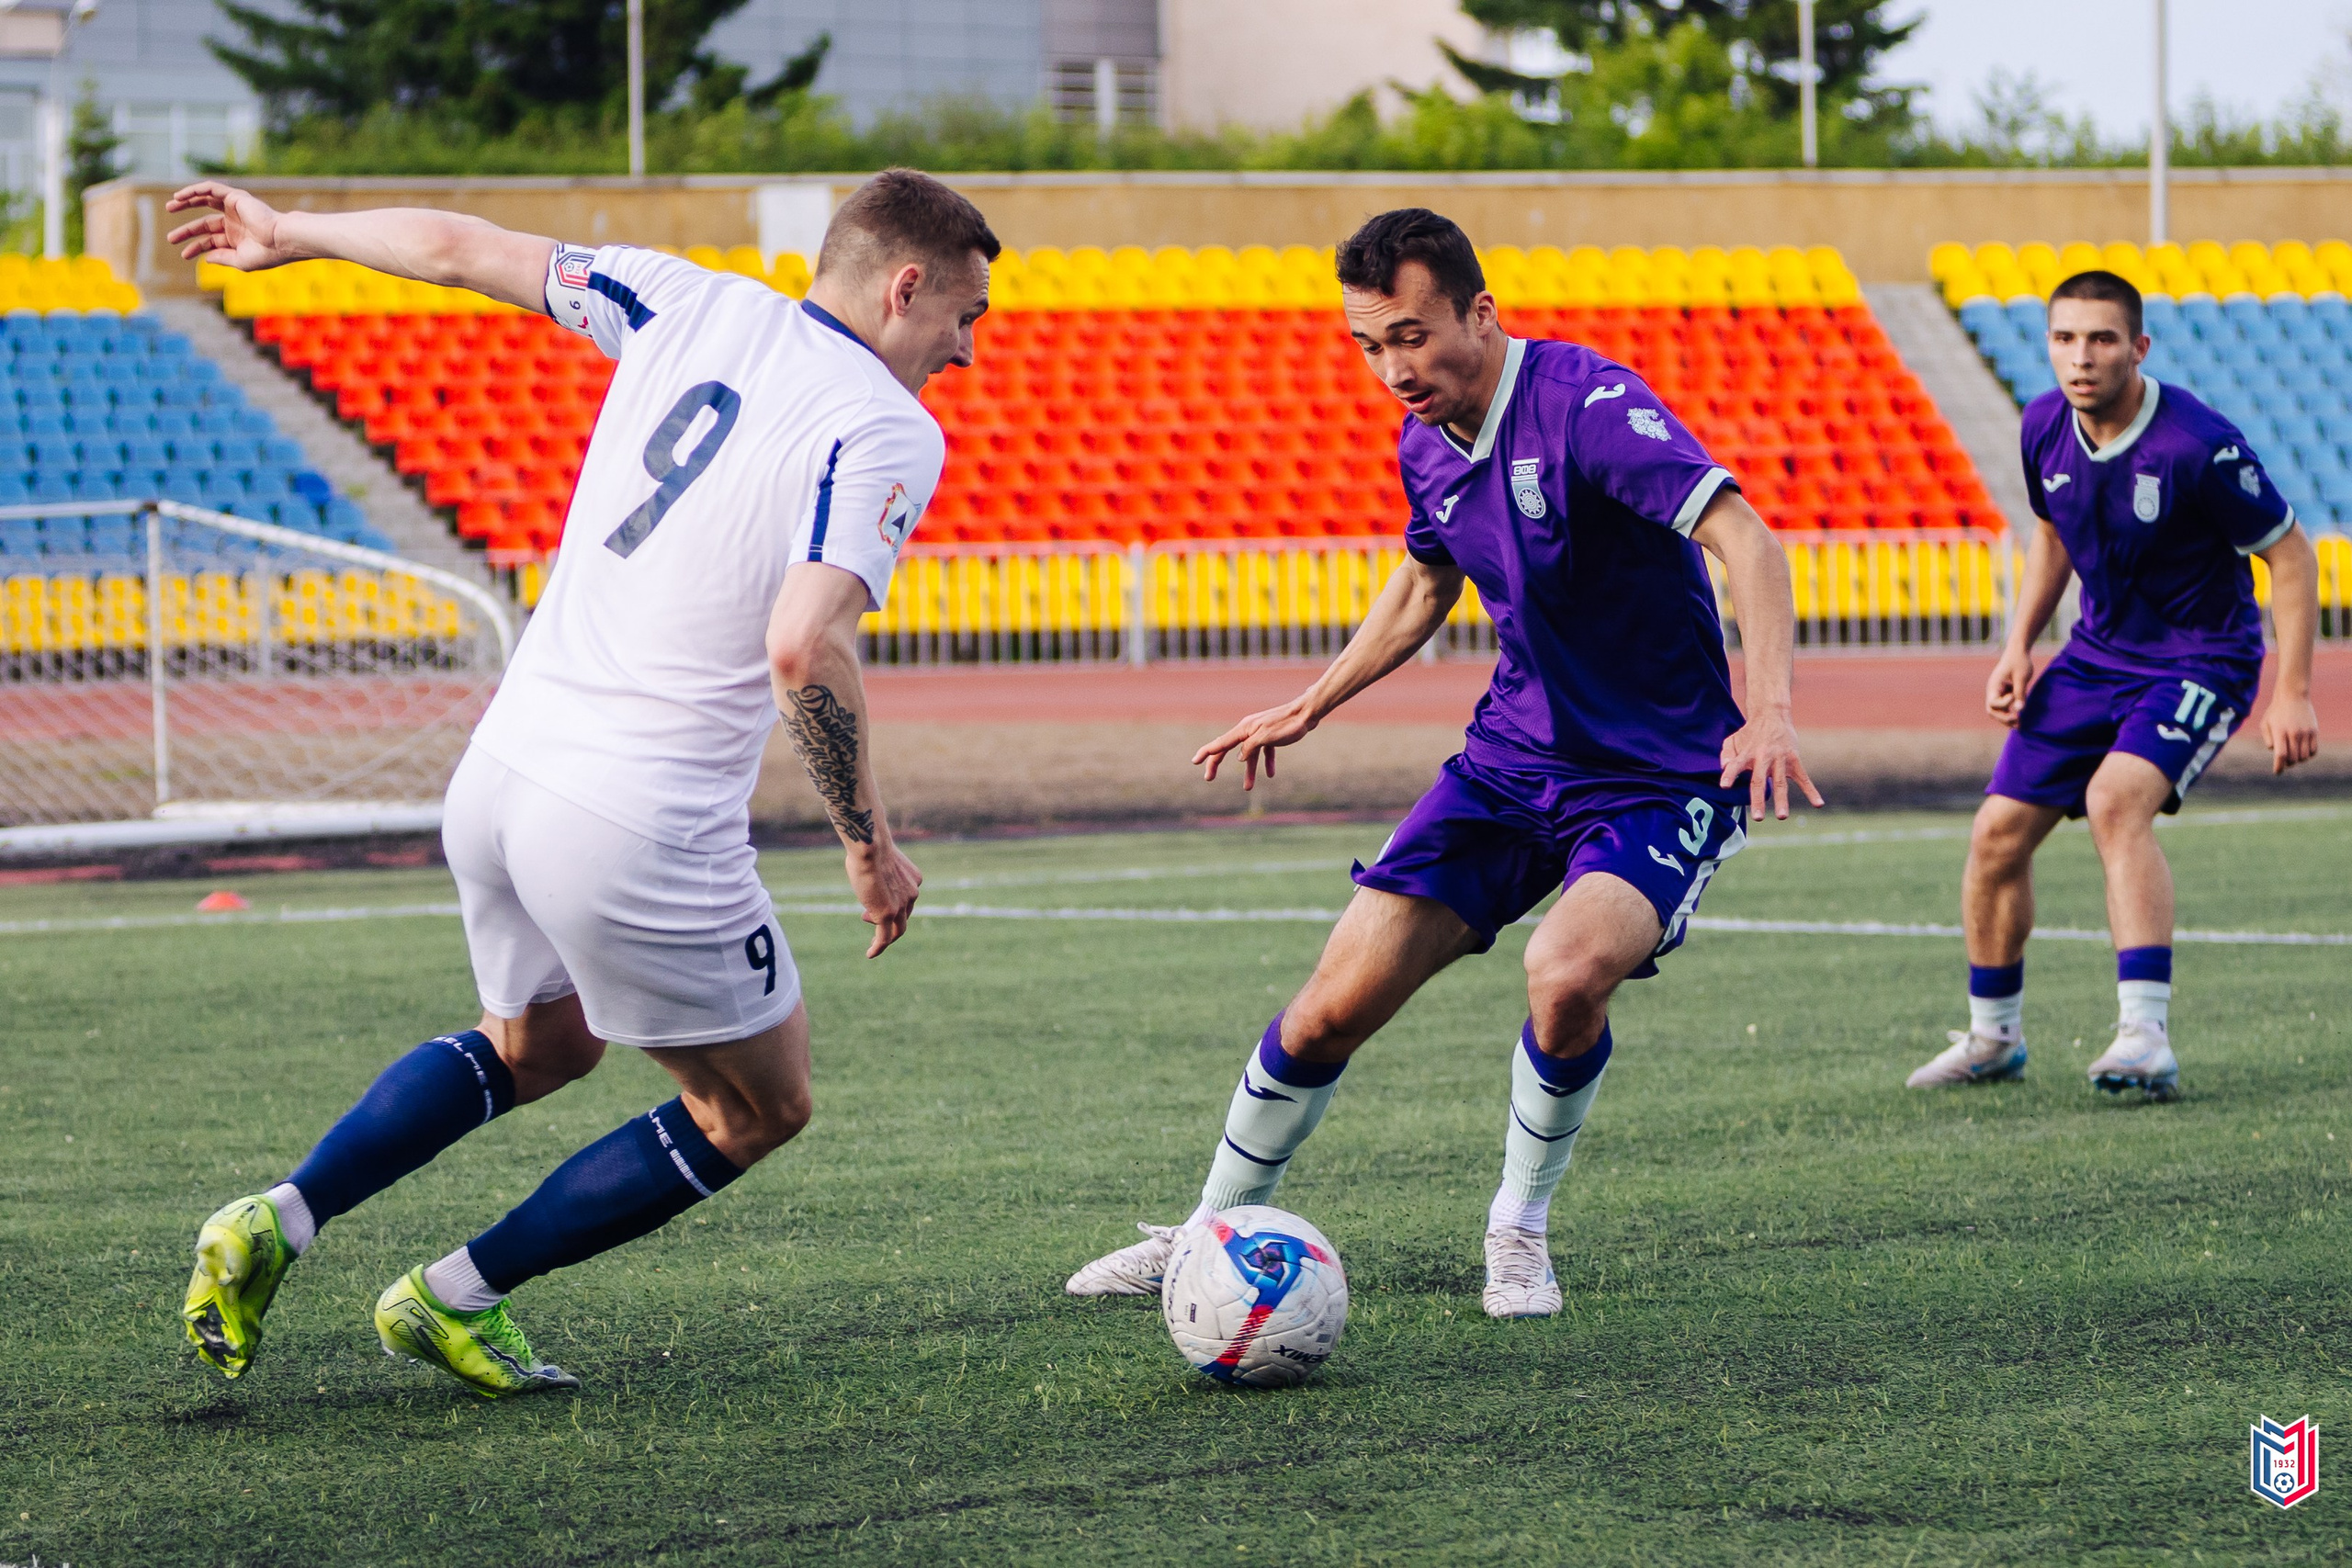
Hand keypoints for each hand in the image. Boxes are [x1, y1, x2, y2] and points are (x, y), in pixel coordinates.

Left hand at [164, 182, 296, 270]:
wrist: (281, 240)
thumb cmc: (267, 253)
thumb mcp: (240, 260)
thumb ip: (222, 257)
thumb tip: (206, 257)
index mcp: (236, 238)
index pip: (210, 240)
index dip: (196, 247)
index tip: (183, 255)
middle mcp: (233, 222)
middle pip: (204, 223)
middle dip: (187, 230)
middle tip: (170, 238)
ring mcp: (234, 208)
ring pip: (204, 201)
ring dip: (186, 202)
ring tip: (170, 206)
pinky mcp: (235, 197)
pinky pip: (211, 189)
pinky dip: (196, 190)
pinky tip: (181, 196)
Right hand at [844, 837, 920, 957]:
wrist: (870, 846)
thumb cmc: (869, 846)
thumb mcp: (879, 859)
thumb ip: (878, 870)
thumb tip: (867, 875)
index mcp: (914, 879)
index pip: (906, 899)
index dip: (892, 904)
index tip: (873, 903)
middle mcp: (912, 894)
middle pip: (904, 917)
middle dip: (888, 921)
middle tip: (867, 919)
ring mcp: (900, 906)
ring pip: (896, 930)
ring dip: (884, 937)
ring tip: (873, 943)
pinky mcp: (886, 914)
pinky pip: (884, 938)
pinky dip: (878, 947)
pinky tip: (870, 954)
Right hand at [1192, 696, 1316, 790]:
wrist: (1307, 713)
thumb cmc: (1288, 725)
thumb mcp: (1266, 738)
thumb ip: (1249, 748)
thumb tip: (1238, 758)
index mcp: (1244, 729)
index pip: (1220, 743)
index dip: (1206, 753)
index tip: (1194, 762)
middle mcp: (1248, 729)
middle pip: (1228, 748)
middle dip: (1218, 763)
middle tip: (1209, 778)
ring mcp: (1259, 732)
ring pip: (1248, 754)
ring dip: (1248, 770)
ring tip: (1248, 787)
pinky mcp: (1271, 735)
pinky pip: (1264, 751)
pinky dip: (1265, 762)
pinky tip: (1270, 773)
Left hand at [1719, 705, 1824, 820]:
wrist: (1772, 715)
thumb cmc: (1749, 733)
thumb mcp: (1733, 739)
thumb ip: (1726, 755)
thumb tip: (1725, 768)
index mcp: (1747, 753)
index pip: (1736, 765)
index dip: (1730, 775)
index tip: (1724, 786)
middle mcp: (1763, 757)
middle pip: (1759, 781)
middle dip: (1758, 800)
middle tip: (1758, 817)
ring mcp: (1780, 759)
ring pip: (1780, 783)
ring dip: (1782, 800)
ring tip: (1782, 816)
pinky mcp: (1794, 760)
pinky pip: (1803, 778)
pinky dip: (1811, 791)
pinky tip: (1818, 804)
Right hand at [1985, 646, 2035, 727]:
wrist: (2018, 651)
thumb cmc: (2020, 662)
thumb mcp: (2022, 677)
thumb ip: (2020, 693)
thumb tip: (2020, 710)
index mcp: (1994, 685)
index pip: (1993, 703)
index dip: (2005, 704)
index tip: (2015, 696)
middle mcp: (1992, 690)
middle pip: (1992, 710)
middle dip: (2003, 718)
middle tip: (2017, 722)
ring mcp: (1997, 692)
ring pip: (1997, 711)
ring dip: (2006, 718)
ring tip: (2019, 725)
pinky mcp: (2003, 692)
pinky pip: (2003, 706)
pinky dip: (2010, 712)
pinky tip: (2020, 717)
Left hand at [2261, 692, 2319, 774]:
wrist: (2293, 696)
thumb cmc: (2276, 711)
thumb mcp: (2265, 723)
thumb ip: (2268, 739)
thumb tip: (2274, 752)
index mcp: (2279, 732)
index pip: (2281, 755)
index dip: (2279, 766)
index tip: (2277, 772)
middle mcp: (2293, 733)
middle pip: (2293, 758)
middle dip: (2288, 763)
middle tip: (2284, 762)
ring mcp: (2305, 733)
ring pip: (2304, 757)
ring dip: (2298, 760)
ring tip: (2293, 756)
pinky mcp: (2314, 731)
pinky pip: (2313, 750)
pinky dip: (2308, 755)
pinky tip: (2303, 752)